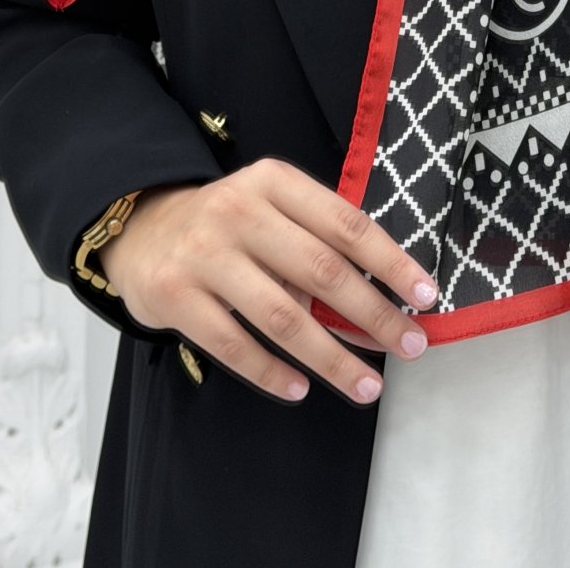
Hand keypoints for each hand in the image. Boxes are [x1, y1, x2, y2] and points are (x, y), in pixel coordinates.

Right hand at [99, 158, 436, 404]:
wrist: (142, 229)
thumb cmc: (229, 225)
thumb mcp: (271, 210)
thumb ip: (316, 245)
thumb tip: (380, 308)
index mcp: (274, 182)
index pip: (346, 223)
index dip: (391, 261)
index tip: (427, 295)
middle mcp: (239, 211)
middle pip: (321, 270)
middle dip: (373, 314)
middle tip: (410, 346)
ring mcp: (204, 254)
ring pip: (282, 316)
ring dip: (332, 357)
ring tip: (367, 385)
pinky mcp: (175, 297)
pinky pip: (233, 345)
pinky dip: (272, 372)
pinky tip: (301, 388)